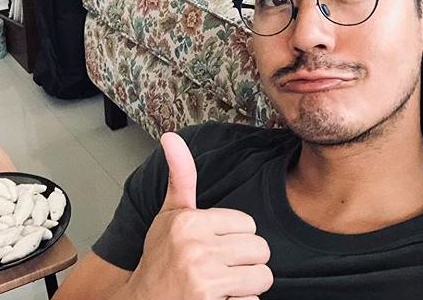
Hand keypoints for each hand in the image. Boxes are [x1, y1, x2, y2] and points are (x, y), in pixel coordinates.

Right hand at [126, 132, 272, 299]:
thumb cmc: (160, 259)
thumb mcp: (168, 215)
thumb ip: (180, 176)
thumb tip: (171, 137)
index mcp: (189, 222)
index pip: (248, 224)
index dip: (235, 237)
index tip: (214, 245)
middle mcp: (196, 248)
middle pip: (261, 250)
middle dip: (246, 261)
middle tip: (220, 267)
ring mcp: (204, 279)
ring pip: (262, 277)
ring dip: (247, 285)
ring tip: (222, 284)